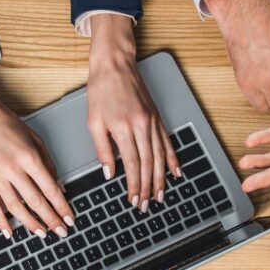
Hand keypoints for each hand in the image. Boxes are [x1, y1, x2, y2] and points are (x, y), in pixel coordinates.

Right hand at [0, 61, 73, 239]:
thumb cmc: (7, 124)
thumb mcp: (35, 139)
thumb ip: (48, 163)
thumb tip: (58, 186)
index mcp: (28, 157)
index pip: (50, 189)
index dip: (61, 207)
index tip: (69, 218)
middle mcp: (12, 168)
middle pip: (35, 201)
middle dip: (51, 219)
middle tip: (61, 231)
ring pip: (15, 208)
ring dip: (30, 223)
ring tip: (41, 233)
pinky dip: (0, 221)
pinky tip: (9, 232)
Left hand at [86, 13, 179, 211]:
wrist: (116, 64)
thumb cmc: (101, 90)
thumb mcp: (93, 121)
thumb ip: (102, 149)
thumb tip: (110, 173)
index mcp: (124, 127)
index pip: (131, 164)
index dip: (133, 185)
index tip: (133, 199)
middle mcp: (142, 125)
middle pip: (148, 164)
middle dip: (147, 187)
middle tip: (145, 204)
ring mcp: (152, 121)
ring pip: (159, 157)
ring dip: (160, 179)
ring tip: (159, 195)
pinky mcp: (157, 117)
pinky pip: (167, 142)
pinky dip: (172, 159)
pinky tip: (175, 172)